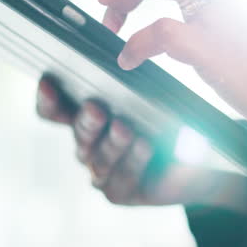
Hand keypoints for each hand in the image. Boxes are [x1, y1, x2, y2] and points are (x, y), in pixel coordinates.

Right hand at [35, 75, 246, 211]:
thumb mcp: (149, 93)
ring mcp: (102, 170)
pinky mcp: (119, 191)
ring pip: (98, 157)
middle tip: (97, 107)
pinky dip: (134, 160)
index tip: (49, 82)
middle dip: (86, 120)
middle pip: (77, 132)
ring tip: (126, 126)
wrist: (201, 160)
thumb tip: (124, 55)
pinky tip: (146, 145)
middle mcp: (89, 144)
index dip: (46, 98)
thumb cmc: (169, 119)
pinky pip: (120, 177)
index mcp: (85, 117)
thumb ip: (129, 78)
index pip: (53, 109)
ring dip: (112, 141)